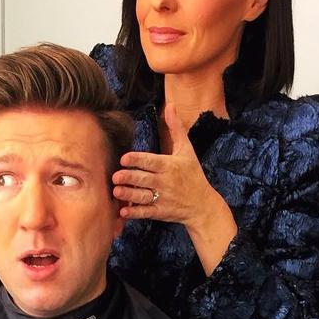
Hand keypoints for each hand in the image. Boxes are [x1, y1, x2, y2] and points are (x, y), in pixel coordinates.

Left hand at [112, 103, 227, 228]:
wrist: (203, 204)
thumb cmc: (193, 174)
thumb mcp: (187, 150)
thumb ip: (176, 128)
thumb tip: (170, 105)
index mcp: (170, 165)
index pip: (151, 161)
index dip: (137, 160)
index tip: (124, 159)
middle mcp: (165, 182)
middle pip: (144, 179)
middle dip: (129, 177)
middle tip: (115, 176)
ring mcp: (163, 198)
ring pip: (142, 196)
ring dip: (128, 194)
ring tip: (116, 191)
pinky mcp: (160, 212)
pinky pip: (146, 212)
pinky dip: (135, 212)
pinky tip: (123, 211)